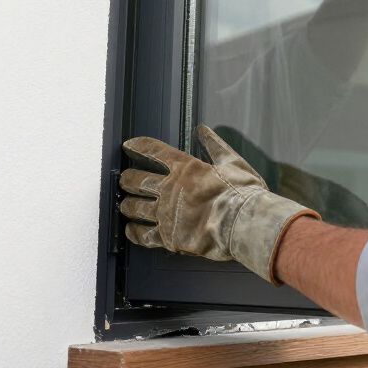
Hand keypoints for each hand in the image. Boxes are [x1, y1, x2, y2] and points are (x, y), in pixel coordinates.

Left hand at [120, 125, 319, 282]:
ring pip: (134, 207)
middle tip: (124, 179)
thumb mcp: (232, 161)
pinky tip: (131, 229)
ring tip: (125, 204)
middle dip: (127, 179)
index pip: (154, 151)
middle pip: (137, 180)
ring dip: (127, 204)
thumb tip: (203, 130)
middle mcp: (170, 189)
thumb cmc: (241, 192)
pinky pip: (142, 235)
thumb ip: (215, 145)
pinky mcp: (168, 237)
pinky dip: (133, 231)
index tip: (128, 146)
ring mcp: (166, 213)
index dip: (138, 146)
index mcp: (185, 168)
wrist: (243, 223)